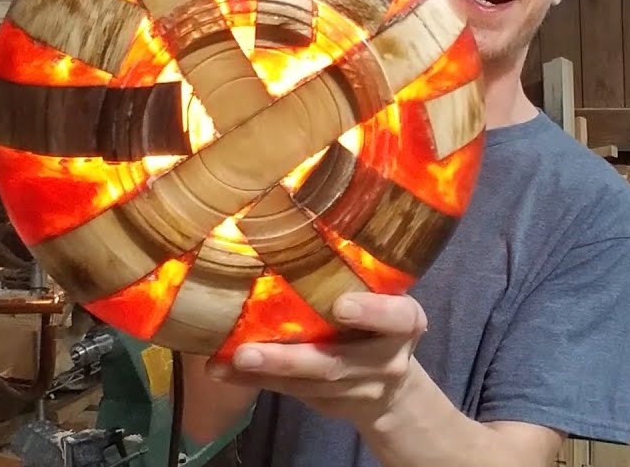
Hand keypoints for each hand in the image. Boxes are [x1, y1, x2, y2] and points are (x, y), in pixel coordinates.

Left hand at [204, 291, 429, 427]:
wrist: (391, 388)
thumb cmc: (378, 321)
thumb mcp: (383, 299)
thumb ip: (352, 280)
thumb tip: (287, 225)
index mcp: (405, 322)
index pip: (398, 317)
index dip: (373, 312)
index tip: (341, 305)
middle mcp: (388, 358)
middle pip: (338, 362)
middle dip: (291, 359)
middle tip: (247, 351)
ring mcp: (361, 388)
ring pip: (310, 384)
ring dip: (265, 372)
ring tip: (227, 360)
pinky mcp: (334, 404)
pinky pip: (293, 394)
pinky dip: (255, 382)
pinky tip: (224, 371)